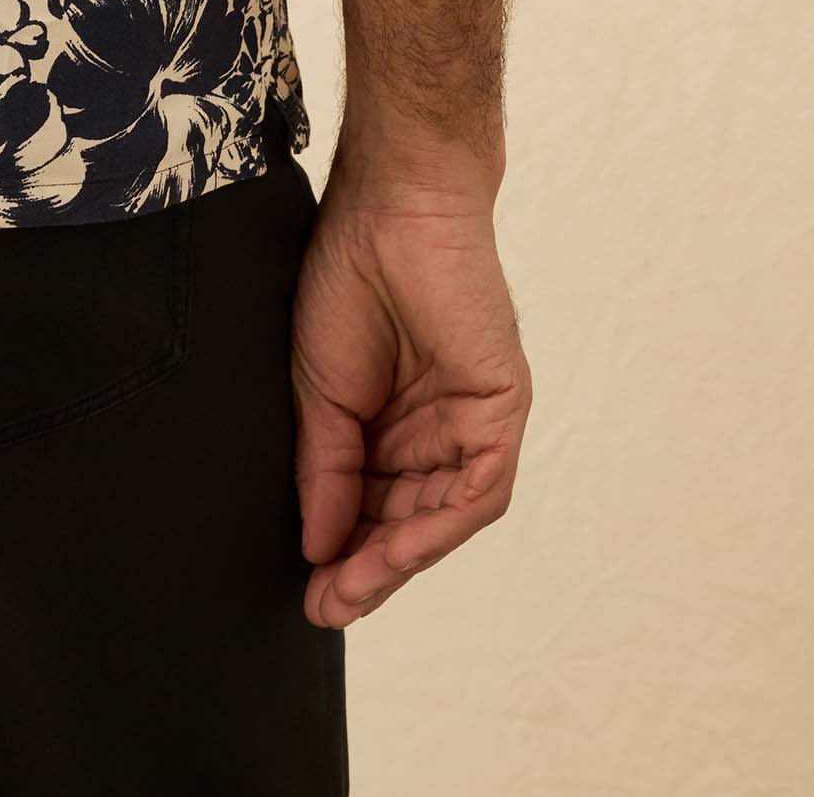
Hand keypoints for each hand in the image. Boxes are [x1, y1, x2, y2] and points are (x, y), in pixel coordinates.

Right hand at [291, 176, 530, 626]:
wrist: (388, 208)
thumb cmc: (345, 275)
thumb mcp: (319, 390)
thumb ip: (328, 470)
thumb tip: (318, 547)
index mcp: (387, 420)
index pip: (371, 507)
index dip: (343, 553)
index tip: (312, 595)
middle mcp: (433, 430)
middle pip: (408, 521)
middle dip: (368, 567)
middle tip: (328, 605)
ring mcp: (471, 422)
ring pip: (443, 516)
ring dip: (399, 559)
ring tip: (350, 588)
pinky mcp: (501, 410)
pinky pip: (479, 489)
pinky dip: (438, 526)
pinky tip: (397, 550)